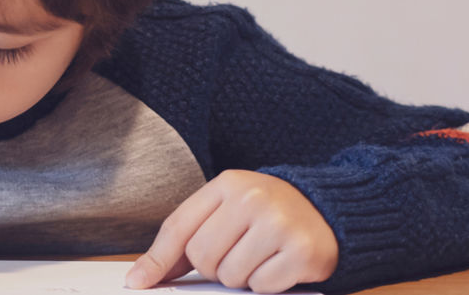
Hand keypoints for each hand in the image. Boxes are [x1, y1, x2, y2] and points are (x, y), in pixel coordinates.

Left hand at [125, 170, 337, 292]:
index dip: (157, 260)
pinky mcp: (302, 252)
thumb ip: (185, 239)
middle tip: (237, 252)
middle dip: (213, 266)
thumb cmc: (267, 214)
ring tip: (260, 255)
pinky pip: (261, 287)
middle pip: (201, 257)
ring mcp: (279, 224)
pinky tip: (280, 264)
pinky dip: (266, 284)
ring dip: (241, 276)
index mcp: (228, 184)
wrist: (329, 212)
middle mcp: (253, 198)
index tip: (139, 283)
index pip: (178, 227)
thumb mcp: (227, 211)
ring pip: (230, 276)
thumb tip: (142, 276)